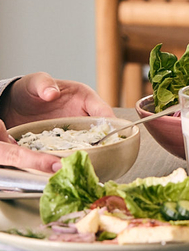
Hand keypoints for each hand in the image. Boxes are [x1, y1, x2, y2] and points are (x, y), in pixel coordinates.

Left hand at [0, 72, 114, 173]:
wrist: (14, 106)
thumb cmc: (30, 90)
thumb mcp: (35, 82)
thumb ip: (44, 84)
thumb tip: (52, 93)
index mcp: (84, 99)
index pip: (104, 111)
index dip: (110, 124)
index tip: (111, 136)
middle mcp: (83, 117)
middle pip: (101, 134)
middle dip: (103, 146)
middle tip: (101, 157)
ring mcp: (74, 133)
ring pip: (89, 147)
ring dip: (89, 157)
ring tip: (87, 167)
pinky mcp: (63, 146)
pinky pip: (72, 155)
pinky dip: (73, 162)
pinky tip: (70, 169)